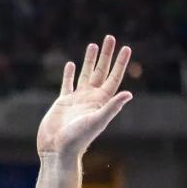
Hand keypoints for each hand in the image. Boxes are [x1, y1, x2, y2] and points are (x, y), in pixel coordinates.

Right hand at [37, 36, 133, 157]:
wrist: (57, 151)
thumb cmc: (77, 139)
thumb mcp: (96, 121)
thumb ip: (111, 107)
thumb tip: (128, 93)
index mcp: (101, 101)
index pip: (114, 77)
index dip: (120, 62)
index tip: (126, 47)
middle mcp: (91, 98)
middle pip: (101, 71)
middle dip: (106, 55)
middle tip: (110, 37)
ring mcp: (77, 100)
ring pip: (86, 74)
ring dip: (90, 60)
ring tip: (93, 44)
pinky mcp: (63, 103)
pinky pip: (67, 84)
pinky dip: (69, 74)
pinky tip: (70, 64)